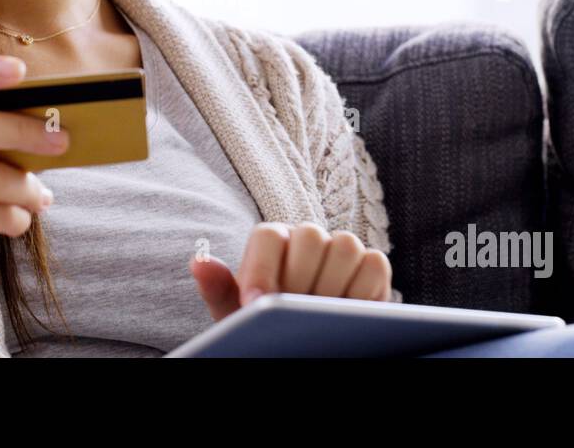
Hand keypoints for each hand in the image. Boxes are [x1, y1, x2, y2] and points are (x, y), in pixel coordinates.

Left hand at [190, 221, 393, 321]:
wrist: (302, 338)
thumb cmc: (266, 323)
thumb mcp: (236, 312)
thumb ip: (218, 288)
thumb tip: (199, 262)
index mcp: (271, 241)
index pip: (268, 236)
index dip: (261, 269)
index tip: (256, 304)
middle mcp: (307, 237)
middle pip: (310, 236)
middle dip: (299, 281)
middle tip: (292, 313)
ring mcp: (341, 247)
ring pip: (345, 245)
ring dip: (332, 286)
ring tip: (318, 315)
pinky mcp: (371, 264)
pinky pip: (373, 264)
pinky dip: (362, 290)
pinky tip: (346, 313)